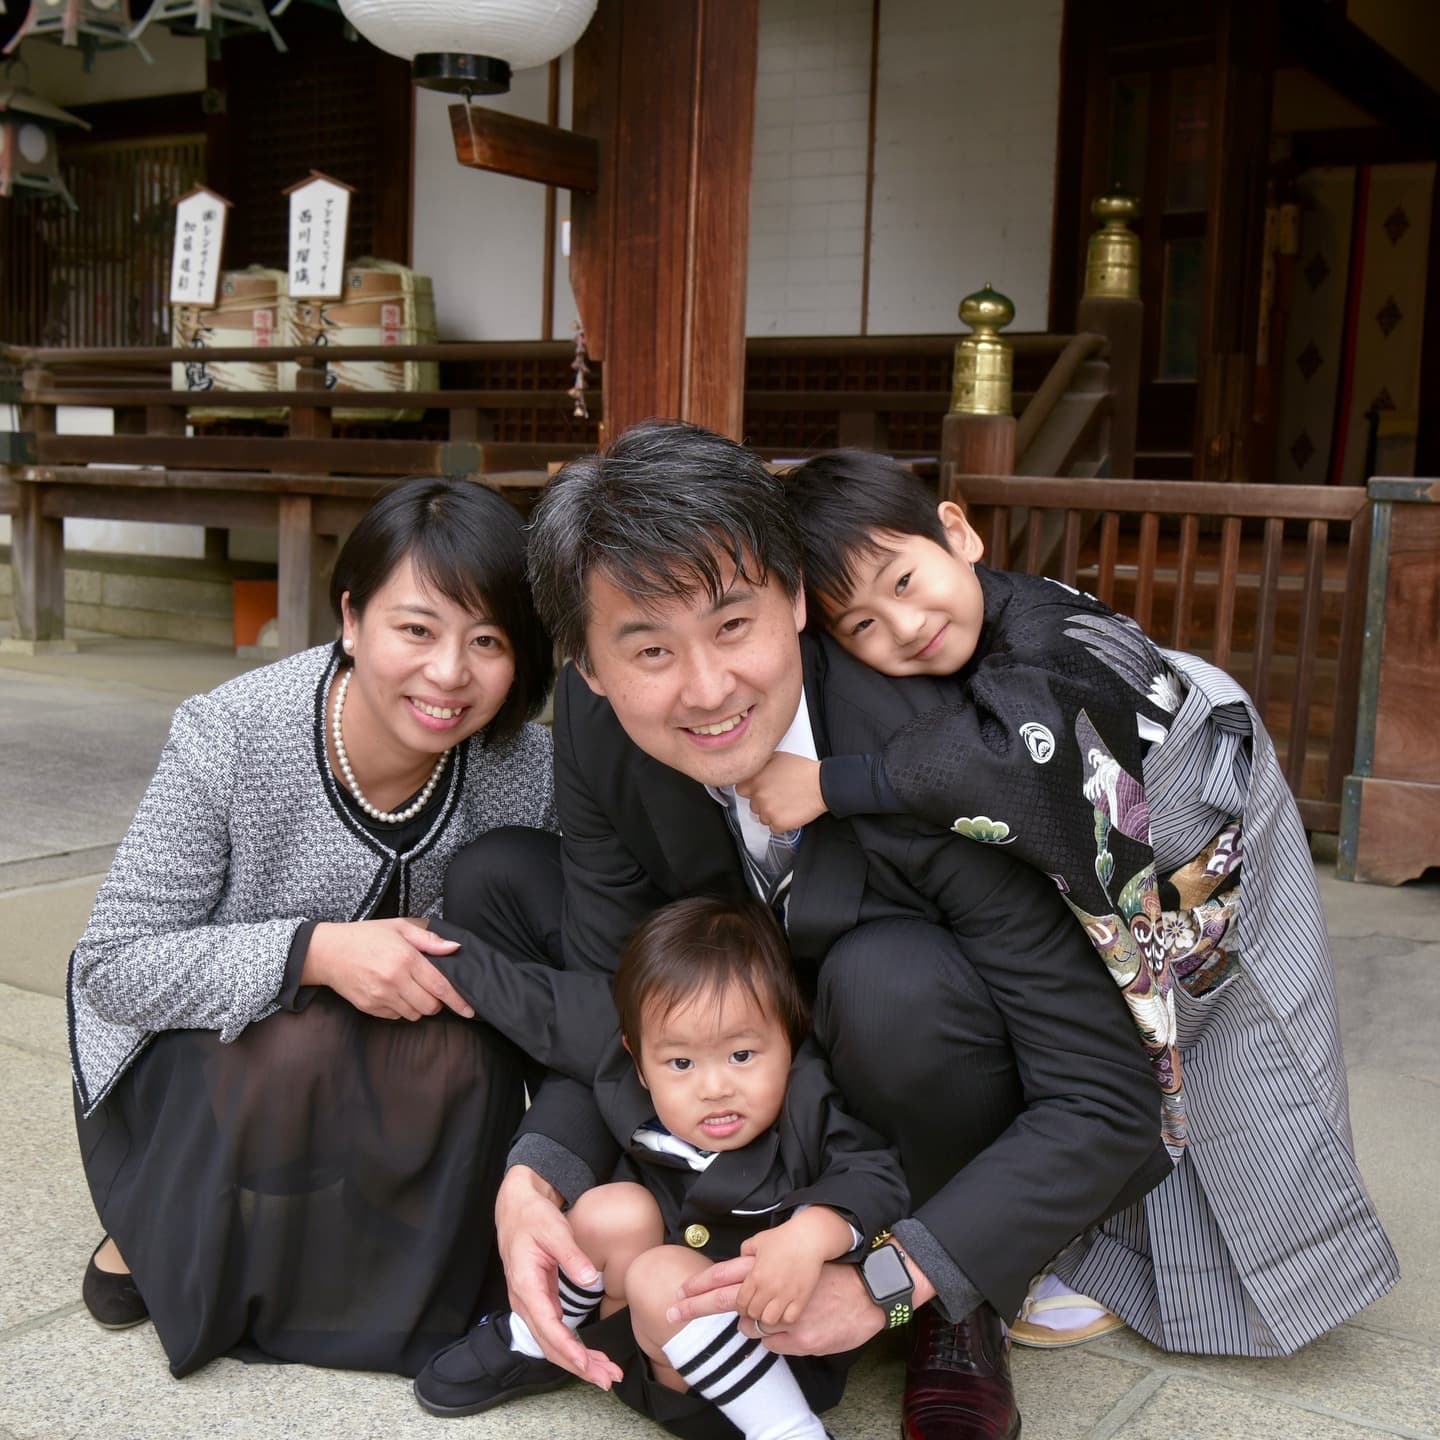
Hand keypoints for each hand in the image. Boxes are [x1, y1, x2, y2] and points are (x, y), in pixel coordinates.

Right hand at [301, 917, 474, 1020]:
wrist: (328, 952)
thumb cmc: (366, 936)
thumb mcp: (399, 927)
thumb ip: (429, 939)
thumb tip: (455, 947)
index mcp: (406, 958)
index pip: (440, 986)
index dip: (458, 1001)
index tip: (470, 1010)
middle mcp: (394, 980)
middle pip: (430, 1007)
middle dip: (436, 1002)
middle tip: (430, 989)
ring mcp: (380, 996)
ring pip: (414, 1015)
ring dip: (419, 1006)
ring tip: (409, 988)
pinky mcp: (369, 1007)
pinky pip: (395, 1017)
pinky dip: (400, 1009)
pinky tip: (393, 993)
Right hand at [494, 1167, 623, 1388]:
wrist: (515, 1209)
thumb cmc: (533, 1217)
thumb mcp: (554, 1230)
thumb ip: (571, 1255)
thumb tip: (589, 1280)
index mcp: (525, 1286)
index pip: (547, 1328)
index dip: (568, 1350)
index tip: (588, 1366)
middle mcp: (525, 1302)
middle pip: (550, 1345)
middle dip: (578, 1366)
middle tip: (607, 1379)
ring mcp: (530, 1304)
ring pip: (552, 1342)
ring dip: (577, 1361)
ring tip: (605, 1373)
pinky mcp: (539, 1301)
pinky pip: (554, 1331)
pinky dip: (572, 1346)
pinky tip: (589, 1355)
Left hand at [668, 1256, 884, 1356]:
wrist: (865, 1289)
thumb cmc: (828, 1273)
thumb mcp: (792, 1257)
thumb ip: (763, 1256)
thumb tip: (741, 1257)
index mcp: (770, 1270)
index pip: (727, 1275)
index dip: (701, 1285)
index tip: (679, 1292)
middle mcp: (773, 1290)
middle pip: (727, 1301)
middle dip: (696, 1306)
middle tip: (672, 1311)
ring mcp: (785, 1315)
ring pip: (750, 1325)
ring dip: (753, 1321)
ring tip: (775, 1313)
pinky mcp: (798, 1335)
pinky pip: (772, 1342)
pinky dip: (776, 1335)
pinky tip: (795, 1324)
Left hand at [735, 1207, 853, 1328]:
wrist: (809, 1238)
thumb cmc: (786, 1238)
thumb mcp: (759, 1240)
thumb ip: (746, 1250)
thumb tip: (741, 1258)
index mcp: (756, 1276)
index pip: (741, 1302)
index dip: (741, 1306)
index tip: (745, 1304)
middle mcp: (769, 1288)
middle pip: (753, 1313)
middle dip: (753, 1312)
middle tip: (757, 1307)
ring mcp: (786, 1295)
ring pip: (770, 1320)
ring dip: (768, 1316)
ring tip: (771, 1310)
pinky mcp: (801, 1298)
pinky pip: (789, 1318)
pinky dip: (785, 1317)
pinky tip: (785, 1309)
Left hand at [737, 753, 826, 832]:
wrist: (822, 784)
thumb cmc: (803, 770)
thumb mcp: (777, 757)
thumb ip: (759, 765)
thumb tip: (750, 769)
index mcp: (755, 779)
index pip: (740, 789)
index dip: (751, 790)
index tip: (759, 790)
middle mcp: (758, 795)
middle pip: (753, 805)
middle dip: (764, 802)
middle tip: (778, 796)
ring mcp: (767, 811)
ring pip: (763, 818)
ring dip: (772, 813)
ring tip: (786, 803)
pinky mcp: (778, 823)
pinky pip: (774, 828)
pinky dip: (781, 823)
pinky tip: (790, 812)